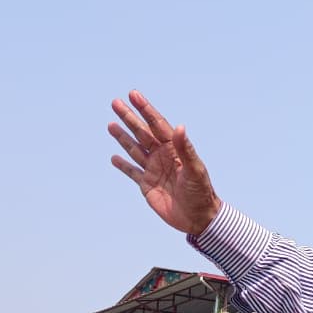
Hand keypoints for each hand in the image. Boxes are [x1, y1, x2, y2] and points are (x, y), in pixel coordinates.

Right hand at [108, 90, 221, 234]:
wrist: (199, 218)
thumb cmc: (201, 192)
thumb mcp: (195, 169)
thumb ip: (184, 149)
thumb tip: (179, 126)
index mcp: (174, 150)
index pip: (157, 124)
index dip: (146, 109)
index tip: (134, 94)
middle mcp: (162, 156)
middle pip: (142, 133)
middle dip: (129, 118)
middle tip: (115, 102)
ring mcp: (154, 170)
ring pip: (134, 149)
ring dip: (123, 137)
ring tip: (111, 124)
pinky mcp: (147, 186)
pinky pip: (132, 172)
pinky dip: (123, 165)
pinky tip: (114, 158)